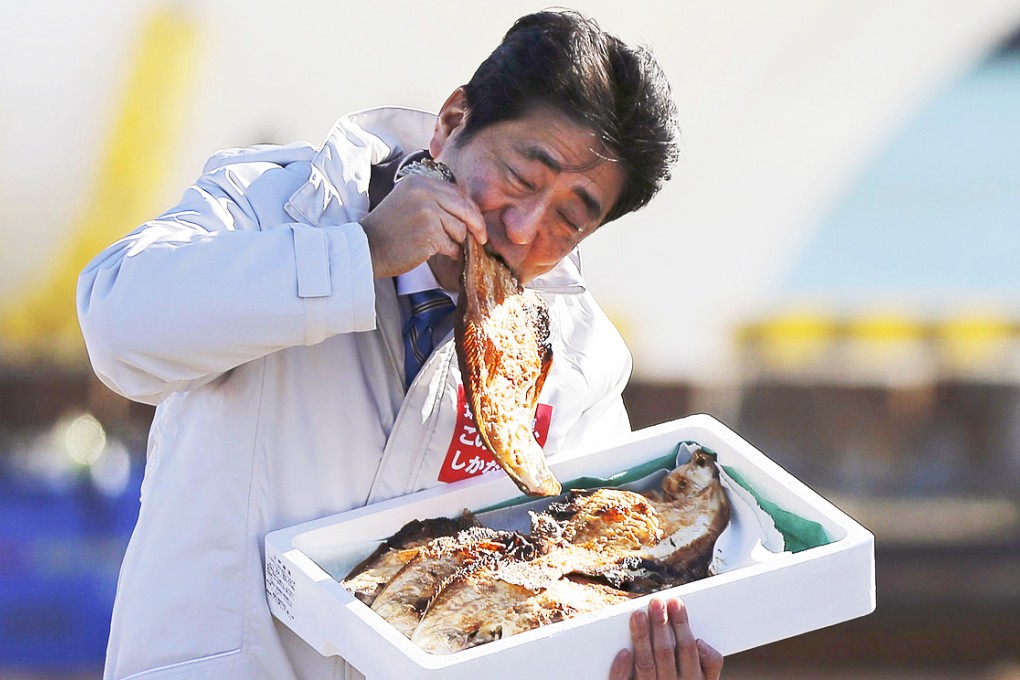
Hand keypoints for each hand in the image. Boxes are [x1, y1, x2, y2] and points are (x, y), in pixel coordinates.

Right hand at [360, 173, 486, 278]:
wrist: (366, 248)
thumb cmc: (388, 229)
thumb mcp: (407, 201)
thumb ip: (433, 199)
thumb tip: (466, 209)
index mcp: (419, 182)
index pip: (457, 192)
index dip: (470, 208)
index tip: (475, 221)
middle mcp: (424, 193)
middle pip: (464, 208)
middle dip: (477, 225)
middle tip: (481, 238)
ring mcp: (427, 213)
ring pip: (459, 229)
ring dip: (458, 241)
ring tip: (445, 246)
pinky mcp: (429, 234)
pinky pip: (452, 245)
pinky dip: (451, 252)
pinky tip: (440, 253)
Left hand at [608, 598, 722, 679]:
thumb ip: (710, 665)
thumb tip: (700, 642)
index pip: (688, 650)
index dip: (681, 625)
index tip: (675, 602)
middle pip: (665, 653)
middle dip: (660, 625)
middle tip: (656, 602)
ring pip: (645, 665)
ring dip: (641, 638)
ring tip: (637, 614)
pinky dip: (622, 669)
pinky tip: (623, 652)